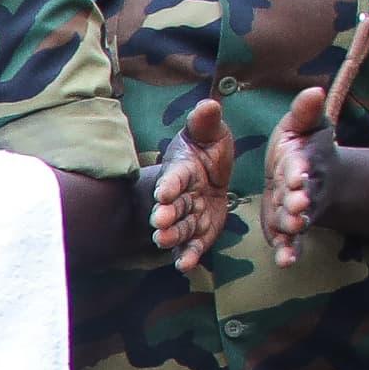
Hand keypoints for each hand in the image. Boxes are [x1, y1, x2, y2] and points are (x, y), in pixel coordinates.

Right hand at [148, 95, 236, 277]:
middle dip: (165, 214)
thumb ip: (206, 123)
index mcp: (182, 172)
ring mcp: (189, 218)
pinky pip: (192, 246)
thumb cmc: (205, 154)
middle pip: (171, 208)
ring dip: (171, 235)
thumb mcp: (209, 134)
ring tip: (165, 240)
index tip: (164, 192)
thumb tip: (209, 104)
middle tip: (159, 221)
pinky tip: (186, 265)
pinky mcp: (199, 234)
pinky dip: (187, 256)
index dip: (169, 185)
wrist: (209, 178)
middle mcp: (181, 198)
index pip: (174, 179)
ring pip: (178, 229)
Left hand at [261, 84, 335, 266]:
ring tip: (291, 231)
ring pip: (298, 220)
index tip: (297, 174)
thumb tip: (314, 88)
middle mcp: (305, 187)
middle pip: (302, 194)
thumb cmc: (302, 145)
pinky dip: (290, 250)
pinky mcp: (290, 228)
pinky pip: (292, 241)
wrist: (314, 174)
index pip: (302, 164)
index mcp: (303, 160)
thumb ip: (305, 112)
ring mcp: (299, 210)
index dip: (300, 169)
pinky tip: (285, 261)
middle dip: (299, 200)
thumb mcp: (302, 126)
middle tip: (296, 206)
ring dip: (295, 226)